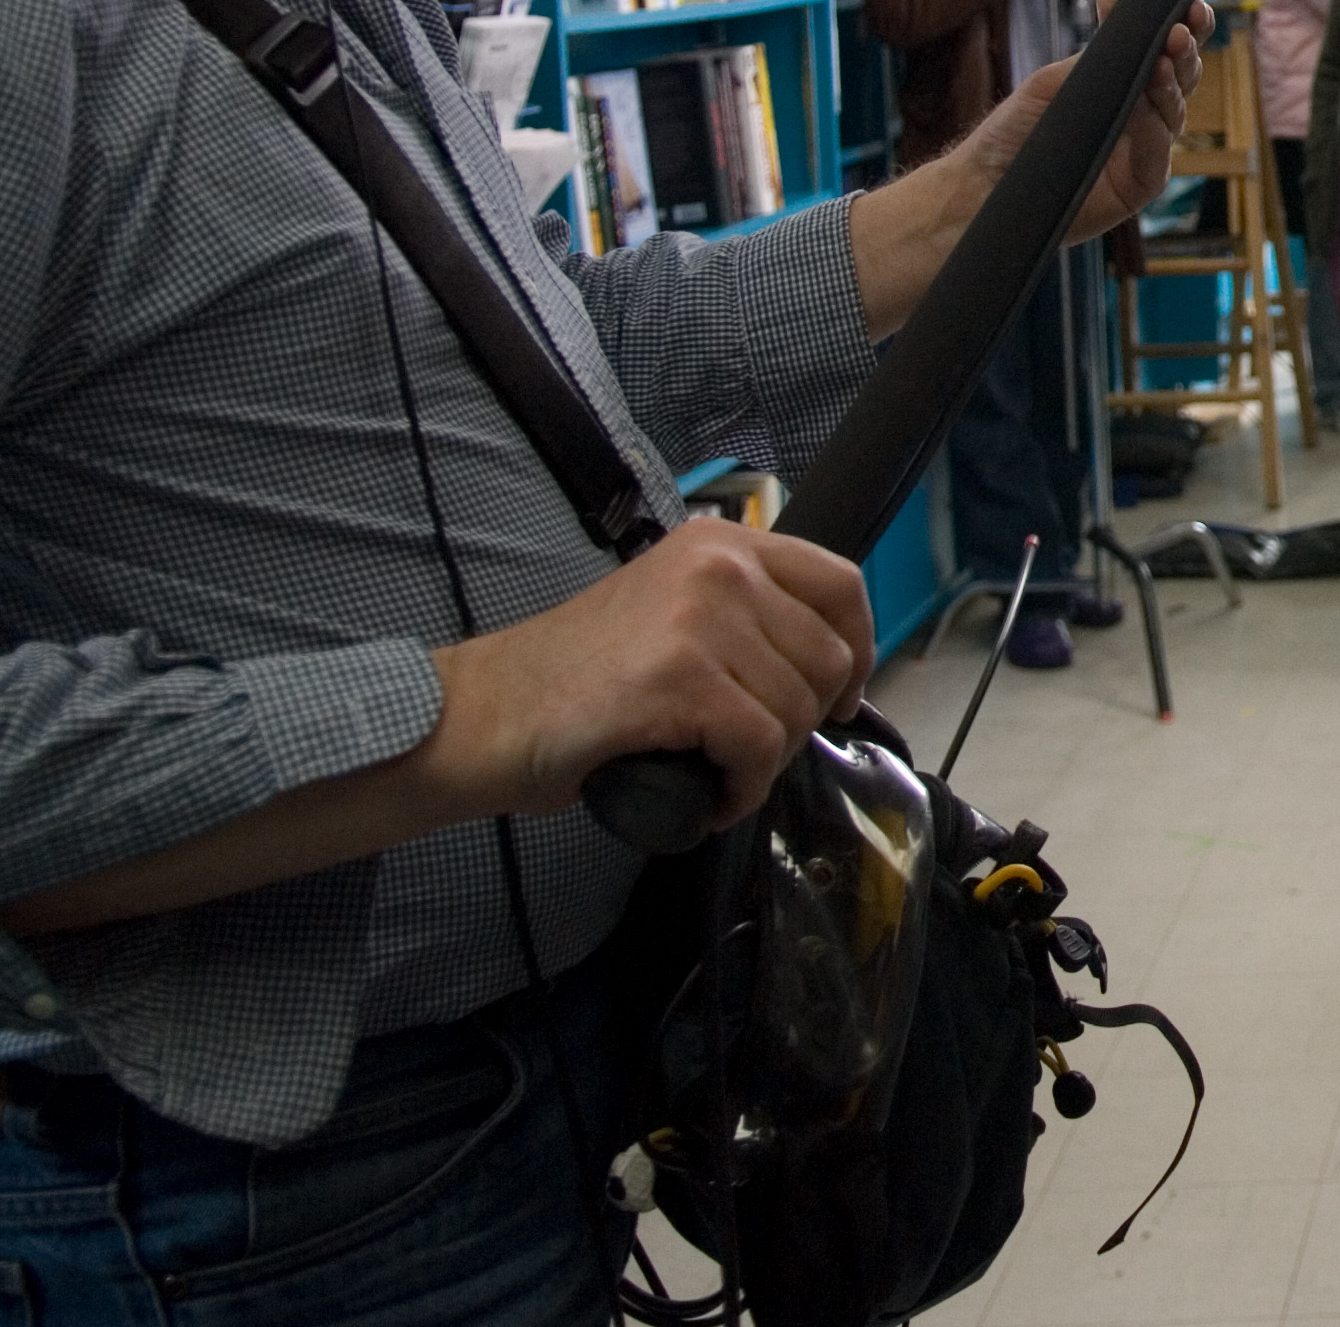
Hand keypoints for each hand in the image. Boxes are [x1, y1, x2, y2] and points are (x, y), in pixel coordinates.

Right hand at [421, 518, 873, 832]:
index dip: (856, 649)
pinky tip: (710, 795)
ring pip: (796, 708)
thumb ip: (743, 618)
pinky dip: (742, 788)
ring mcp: (701, 618)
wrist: (482, 715)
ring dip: (766, 760)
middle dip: (799, 721)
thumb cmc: (573, 681)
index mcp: (721, 544)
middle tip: (750, 751)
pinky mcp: (680, 678)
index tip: (838, 695)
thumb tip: (827, 667)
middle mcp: (720, 566)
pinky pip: (757, 748)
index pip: (839, 585)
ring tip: (718, 772)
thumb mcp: (672, 614)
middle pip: (827, 656)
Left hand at [853, 3, 1210, 335]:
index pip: (1164, 50)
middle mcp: (1142, 113)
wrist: (984, 183)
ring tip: (1164, 58)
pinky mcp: (1140, 183)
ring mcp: (1144, 148)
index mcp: (1123, 82)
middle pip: (1182, 75)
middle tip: (1179, 29)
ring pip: (1174, 110)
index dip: (1183, 26)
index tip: (1187, 6)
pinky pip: (1159, 154)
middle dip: (1187, 48)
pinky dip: (1156, 131)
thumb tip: (1124, 16)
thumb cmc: (1013, 131)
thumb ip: (1096, 57)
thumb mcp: (1053, 81)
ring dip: (1174, 82)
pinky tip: (1149, 110)